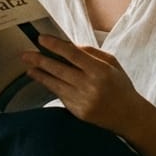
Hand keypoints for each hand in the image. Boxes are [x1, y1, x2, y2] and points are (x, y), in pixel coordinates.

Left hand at [22, 35, 146, 133]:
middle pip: (59, 69)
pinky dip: (49, 86)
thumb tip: (69, 45)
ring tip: (29, 66)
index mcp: (100, 70)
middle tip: (26, 54)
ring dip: (40, 74)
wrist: (129, 116)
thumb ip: (91, 52)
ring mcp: (83, 100)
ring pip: (55, 84)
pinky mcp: (78, 112)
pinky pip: (60, 95)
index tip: (42, 39)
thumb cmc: (120, 86)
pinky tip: (42, 79)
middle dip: (40, 60)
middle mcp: (90, 85)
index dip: (55, 45)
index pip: (72, 53)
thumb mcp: (112, 64)